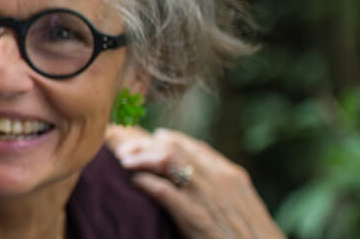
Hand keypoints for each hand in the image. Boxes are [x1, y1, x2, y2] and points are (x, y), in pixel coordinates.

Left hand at [107, 126, 285, 238]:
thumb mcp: (238, 207)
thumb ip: (218, 191)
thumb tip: (189, 181)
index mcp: (229, 175)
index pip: (189, 145)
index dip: (160, 140)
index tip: (140, 142)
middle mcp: (220, 179)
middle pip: (173, 146)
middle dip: (142, 143)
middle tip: (120, 148)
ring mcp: (209, 197)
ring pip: (168, 160)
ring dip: (140, 158)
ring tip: (122, 161)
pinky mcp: (198, 219)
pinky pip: (166, 192)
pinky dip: (145, 183)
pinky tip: (132, 183)